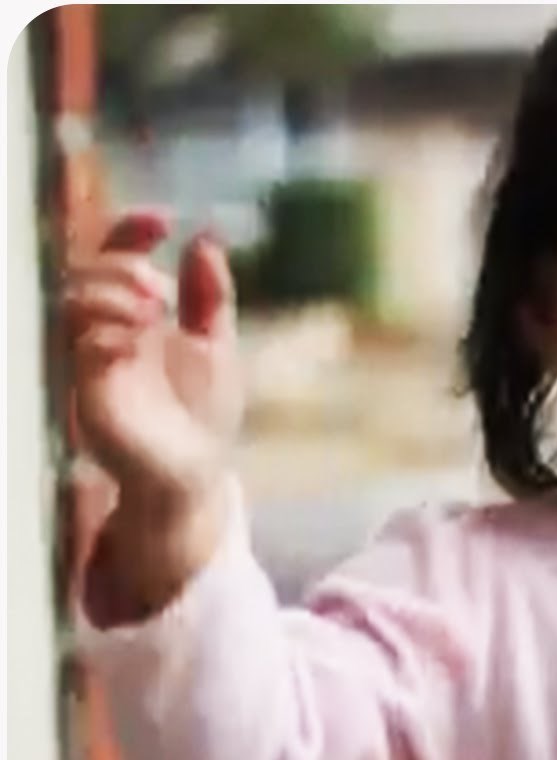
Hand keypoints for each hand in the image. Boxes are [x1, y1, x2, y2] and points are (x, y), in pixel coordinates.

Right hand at [62, 208, 242, 512]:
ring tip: (149, 310)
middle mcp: (108, 327)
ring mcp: (92, 357)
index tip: (162, 220)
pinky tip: (133, 341)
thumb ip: (209, 297)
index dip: (130, 229)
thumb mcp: (217, 345)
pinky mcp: (86, 391)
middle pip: (86, 269)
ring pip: (70, 302)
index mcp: (139, 310)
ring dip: (107, 294)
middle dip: (119, 265)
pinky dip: (102, 335)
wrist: (194, 471)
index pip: (119, 253)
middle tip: (156, 288)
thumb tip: (204, 239)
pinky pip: (75, 349)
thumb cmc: (201, 410)